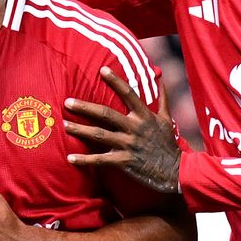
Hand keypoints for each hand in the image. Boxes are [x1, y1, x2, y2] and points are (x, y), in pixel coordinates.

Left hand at [64, 67, 181, 192]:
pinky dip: (85, 160)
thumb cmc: (168, 144)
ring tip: (64, 125)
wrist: (176, 171)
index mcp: (144, 115)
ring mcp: (128, 145)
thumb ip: (162, 98)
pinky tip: (70, 158)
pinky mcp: (124, 162)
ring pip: (99, 135)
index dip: (115, 80)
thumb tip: (160, 77)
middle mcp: (134, 128)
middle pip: (105, 114)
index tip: (101, 69)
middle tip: (67, 102)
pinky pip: (101, 160)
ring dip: (80, 130)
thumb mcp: (167, 119)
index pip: (128, 93)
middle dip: (85, 107)